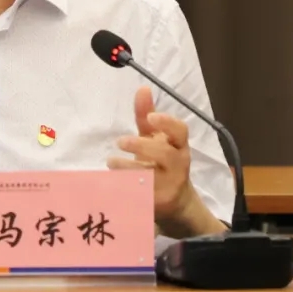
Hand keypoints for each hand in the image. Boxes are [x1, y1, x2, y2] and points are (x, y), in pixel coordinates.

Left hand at [107, 86, 205, 234]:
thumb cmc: (162, 161)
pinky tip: (111, 181)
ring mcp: (169, 186)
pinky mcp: (157, 203)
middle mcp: (178, 165)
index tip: (151, 117)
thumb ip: (147, 116)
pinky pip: (139, 194)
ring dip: (128, 168)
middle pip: (166, 155)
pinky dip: (123, 186)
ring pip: (151, 177)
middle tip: (121, 141)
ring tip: (111, 162)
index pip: (181, 132)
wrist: (176, 201)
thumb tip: (142, 88)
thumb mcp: (156, 138)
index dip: (167, 123)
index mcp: (179, 146)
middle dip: (142, 147)